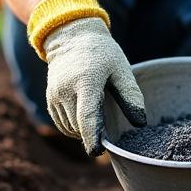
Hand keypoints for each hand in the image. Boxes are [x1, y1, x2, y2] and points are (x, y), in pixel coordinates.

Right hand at [42, 17, 146, 155]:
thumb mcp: (121, 69)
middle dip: (94, 132)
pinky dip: (74, 127)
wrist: (72, 38)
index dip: (92, 136)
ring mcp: (54, 95)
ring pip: (70, 127)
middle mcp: (65, 90)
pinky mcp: (50, 99)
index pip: (87, 116)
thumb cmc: (102, 54)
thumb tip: (140, 122)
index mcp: (85, 81)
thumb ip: (131, 95)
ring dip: (84, 130)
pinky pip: (62, 124)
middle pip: (79, 125)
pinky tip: (85, 117)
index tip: (97, 152)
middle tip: (108, 126)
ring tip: (97, 114)